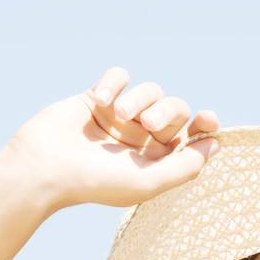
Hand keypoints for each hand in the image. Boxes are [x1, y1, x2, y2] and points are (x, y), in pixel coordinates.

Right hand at [0, 66, 220, 215]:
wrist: (44, 167)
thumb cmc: (95, 182)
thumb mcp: (147, 182)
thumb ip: (185, 166)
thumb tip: (216, 145)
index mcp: (157, 159)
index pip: (192, 136)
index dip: (205, 124)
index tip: (207, 118)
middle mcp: (142, 137)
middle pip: (175, 109)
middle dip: (168, 110)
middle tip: (147, 124)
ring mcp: (120, 117)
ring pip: (149, 90)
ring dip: (138, 98)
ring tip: (118, 113)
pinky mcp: (96, 98)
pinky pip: (119, 76)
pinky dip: (113, 83)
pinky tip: (100, 100)